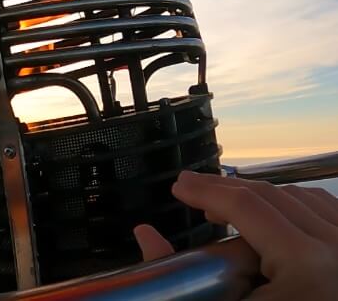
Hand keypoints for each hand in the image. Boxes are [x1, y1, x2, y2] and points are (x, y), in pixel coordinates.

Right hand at [134, 170, 337, 298]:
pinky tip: (274, 215)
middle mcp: (337, 246)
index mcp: (304, 262)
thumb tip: (144, 234)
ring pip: (301, 196)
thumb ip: (184, 277)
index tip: (179, 187)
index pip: (246, 205)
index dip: (207, 191)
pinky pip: (326, 208)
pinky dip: (295, 204)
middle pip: (272, 195)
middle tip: (193, 190)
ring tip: (230, 206)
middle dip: (228, 189)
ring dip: (262, 195)